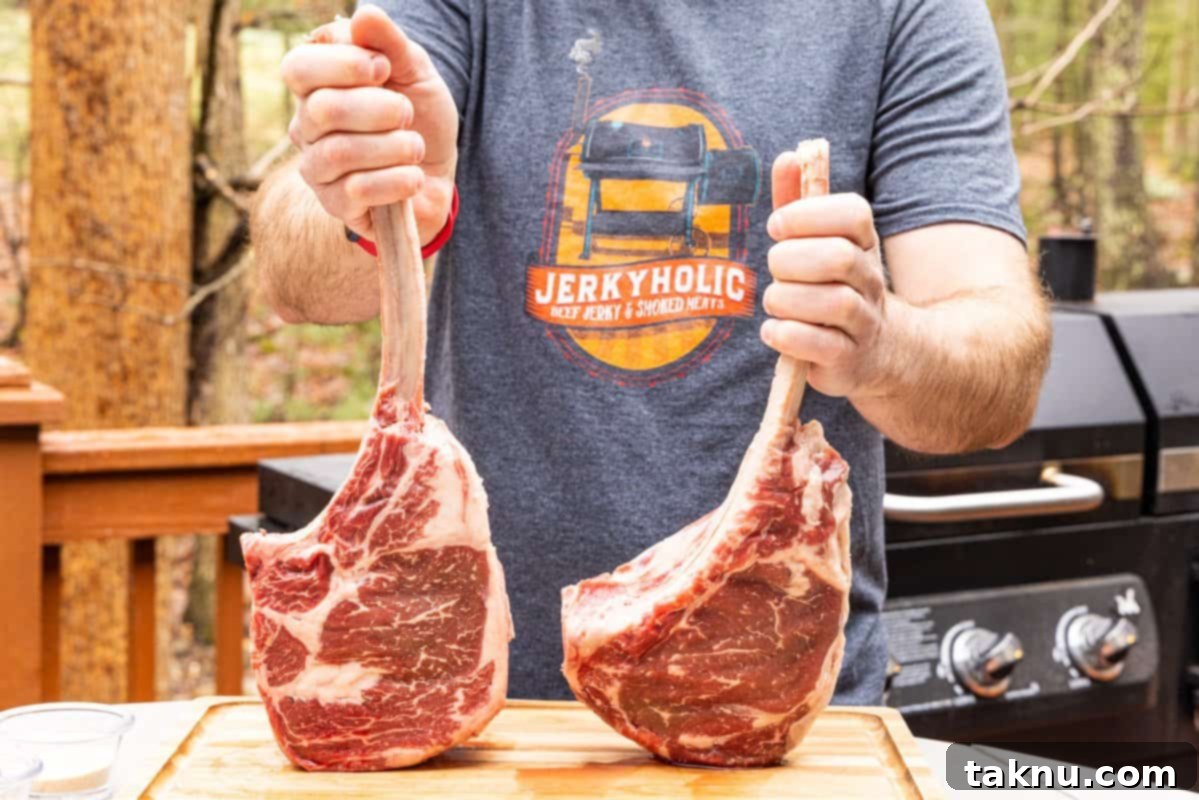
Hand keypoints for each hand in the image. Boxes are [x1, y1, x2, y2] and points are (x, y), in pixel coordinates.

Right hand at [283, 6, 457, 240]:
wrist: (438, 175)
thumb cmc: (420, 118)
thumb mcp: (415, 72)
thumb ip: (390, 43)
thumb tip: (363, 16)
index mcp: (316, 87)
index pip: (299, 68)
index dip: (343, 64)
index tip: (384, 68)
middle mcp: (306, 127)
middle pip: (323, 109)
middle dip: (380, 108)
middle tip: (407, 114)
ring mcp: (317, 169)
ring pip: (339, 152)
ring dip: (393, 147)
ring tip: (415, 148)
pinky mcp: (335, 205)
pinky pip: (356, 190)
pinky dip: (397, 180)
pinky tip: (414, 177)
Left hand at [760, 152, 889, 398]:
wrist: (879, 350)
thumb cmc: (832, 285)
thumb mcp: (818, 241)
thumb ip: (799, 200)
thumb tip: (787, 157)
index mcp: (862, 244)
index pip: (852, 214)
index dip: (808, 215)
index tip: (777, 226)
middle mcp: (869, 281)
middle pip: (838, 258)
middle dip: (792, 260)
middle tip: (776, 268)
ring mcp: (863, 322)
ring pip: (831, 303)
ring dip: (787, 300)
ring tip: (776, 302)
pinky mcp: (848, 361)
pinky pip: (819, 345)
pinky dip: (787, 336)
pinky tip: (775, 331)